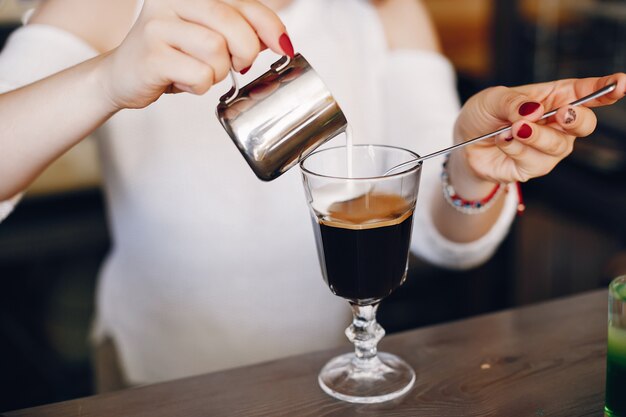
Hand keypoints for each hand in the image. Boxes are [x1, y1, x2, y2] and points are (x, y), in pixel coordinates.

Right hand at [95, 0, 292, 110]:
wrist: (123, 76)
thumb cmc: (172, 55)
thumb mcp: (209, 35)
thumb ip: (241, 30)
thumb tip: (280, 39)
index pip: (242, 3)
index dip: (270, 26)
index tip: (284, 47)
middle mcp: (171, 1)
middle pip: (231, 24)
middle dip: (245, 51)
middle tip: (237, 64)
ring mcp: (157, 26)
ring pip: (216, 52)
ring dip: (217, 73)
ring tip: (200, 71)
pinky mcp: (151, 56)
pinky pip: (199, 76)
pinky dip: (199, 87)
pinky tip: (183, 81)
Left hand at [452, 73, 625, 191]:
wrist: (463, 143)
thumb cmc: (483, 115)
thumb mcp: (493, 99)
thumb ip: (514, 102)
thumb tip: (534, 110)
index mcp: (554, 98)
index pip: (586, 92)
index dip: (607, 88)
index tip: (622, 84)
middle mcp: (557, 124)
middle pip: (584, 124)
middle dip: (576, 119)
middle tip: (560, 114)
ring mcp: (548, 148)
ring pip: (559, 146)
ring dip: (535, 136)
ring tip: (513, 128)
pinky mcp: (532, 168)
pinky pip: (533, 162)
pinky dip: (515, 148)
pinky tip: (502, 140)